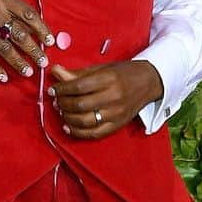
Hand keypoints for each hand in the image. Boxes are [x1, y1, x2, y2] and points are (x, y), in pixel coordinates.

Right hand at [0, 0, 53, 80]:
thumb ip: (13, 7)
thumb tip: (34, 28)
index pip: (29, 15)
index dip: (42, 29)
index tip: (50, 42)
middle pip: (19, 34)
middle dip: (34, 50)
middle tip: (43, 62)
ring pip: (5, 48)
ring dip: (18, 62)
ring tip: (28, 72)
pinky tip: (3, 78)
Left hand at [47, 60, 163, 137]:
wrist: (148, 82)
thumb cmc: (123, 73)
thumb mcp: (101, 68)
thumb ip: (77, 73)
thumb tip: (55, 71)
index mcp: (109, 79)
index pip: (79, 87)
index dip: (62, 89)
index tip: (53, 89)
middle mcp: (113, 97)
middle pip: (80, 105)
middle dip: (63, 104)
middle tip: (56, 100)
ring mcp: (116, 114)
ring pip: (85, 121)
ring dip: (67, 117)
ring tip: (61, 111)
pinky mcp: (117, 125)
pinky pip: (94, 133)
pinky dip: (78, 132)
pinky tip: (68, 126)